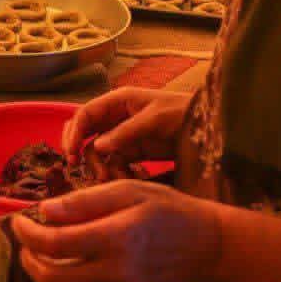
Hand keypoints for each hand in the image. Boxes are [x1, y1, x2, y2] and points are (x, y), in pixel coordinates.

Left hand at [9, 180, 221, 281]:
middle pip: (51, 276)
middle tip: (24, 236)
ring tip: (37, 248)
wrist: (205, 248)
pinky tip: (62, 262)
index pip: (55, 243)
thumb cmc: (165, 210)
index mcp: (116, 239)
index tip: (19, 219)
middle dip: (28, 256)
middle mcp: (116, 275)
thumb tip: (44, 211)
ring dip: (40, 272)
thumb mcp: (127, 191)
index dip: (28, 232)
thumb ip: (84, 202)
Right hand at [61, 86, 192, 172]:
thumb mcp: (153, 120)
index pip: (85, 114)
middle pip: (85, 132)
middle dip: (80, 149)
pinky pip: (114, 162)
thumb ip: (125, 132)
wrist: (209, 129)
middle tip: (77, 167)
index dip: (74, 132)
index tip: (70, 153)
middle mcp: (115, 117)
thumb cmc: (182, 114)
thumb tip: (96, 146)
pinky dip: (114, 171)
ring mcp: (123, 135)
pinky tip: (123, 179)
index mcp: (117, 102)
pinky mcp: (133, 152)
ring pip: (97, 150)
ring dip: (99, 165)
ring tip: (108, 178)